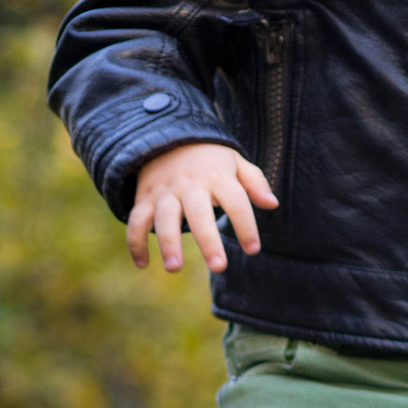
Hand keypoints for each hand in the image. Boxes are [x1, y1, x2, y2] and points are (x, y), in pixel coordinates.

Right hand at [128, 142, 276, 273]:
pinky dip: (135, 241)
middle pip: (198, 213)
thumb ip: (255, 182)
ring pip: (164, 217)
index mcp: (217, 176)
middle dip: (208, 240)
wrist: (167, 137)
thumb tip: (273, 204)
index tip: (253, 250)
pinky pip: (136, 220)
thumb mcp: (235, 162)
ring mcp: (164, 192)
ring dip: (168, 243)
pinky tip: (142, 264)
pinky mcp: (143, 198)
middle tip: (219, 267)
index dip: (245, 226)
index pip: (236, 202)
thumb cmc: (210, 160)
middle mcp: (190, 185)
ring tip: (174, 269)